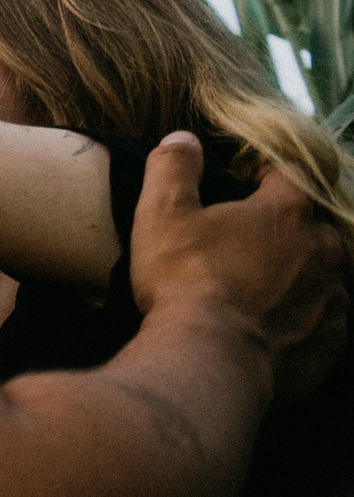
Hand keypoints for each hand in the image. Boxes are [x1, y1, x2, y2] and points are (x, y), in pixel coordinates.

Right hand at [130, 132, 347, 399]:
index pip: (287, 175)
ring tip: (261, 293)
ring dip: (299, 278)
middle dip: (286, 231)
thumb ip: (173, 169)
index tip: (242, 185)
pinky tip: (275, 330)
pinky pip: (326, 323)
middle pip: (312, 227)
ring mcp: (332, 298)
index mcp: (286, 211)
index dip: (264, 175)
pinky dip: (306, 322)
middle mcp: (323, 249)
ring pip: (324, 275)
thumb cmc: (186, 280)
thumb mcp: (163, 215)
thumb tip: (182, 137)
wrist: (210, 359)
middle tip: (247, 247)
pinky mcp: (331, 341)